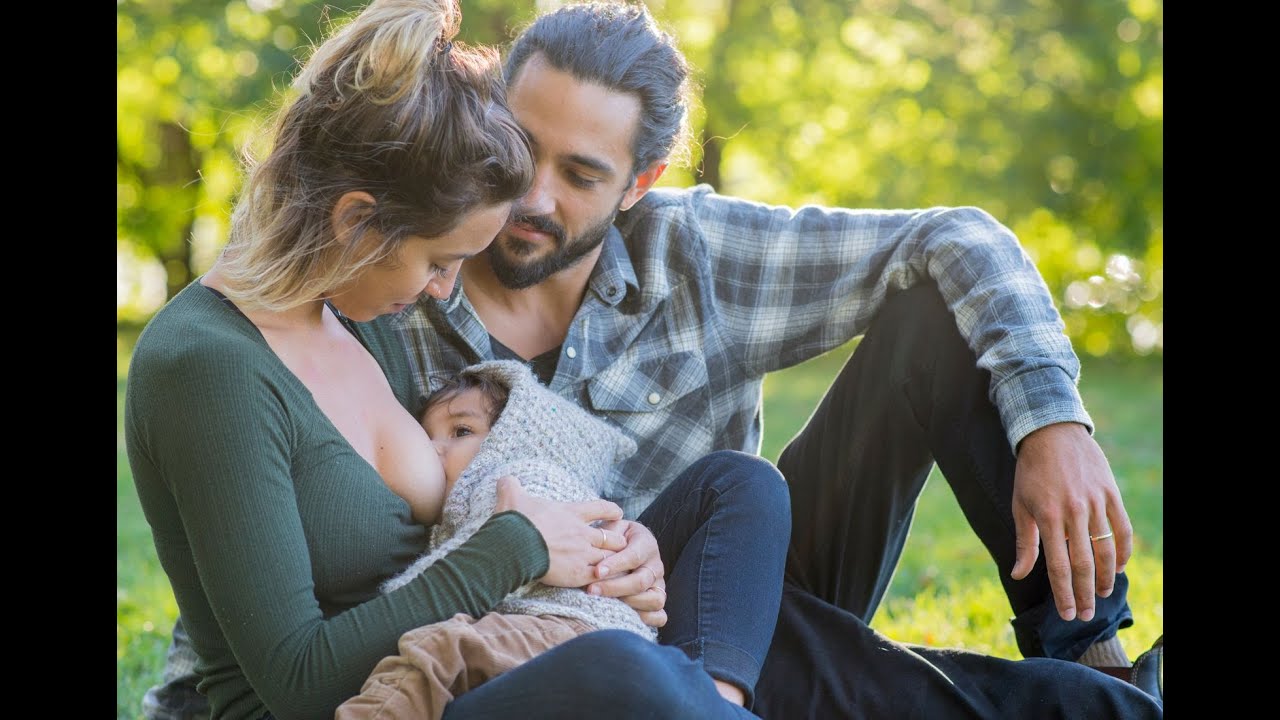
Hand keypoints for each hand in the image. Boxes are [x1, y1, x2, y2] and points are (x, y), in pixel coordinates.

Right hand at [494, 476, 625, 587]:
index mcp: (571, 513)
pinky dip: (603, 578)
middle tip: (618, 544)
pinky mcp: (577, 573)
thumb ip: (510, 486)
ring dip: (611, 561)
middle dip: (616, 541)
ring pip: (609, 558)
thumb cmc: (515, 521)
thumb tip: (503, 478)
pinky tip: (603, 581)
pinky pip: (599, 576)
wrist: (513, 546)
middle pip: (611, 537)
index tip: (618, 513)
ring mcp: (582, 554)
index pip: (600, 508)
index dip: (610, 510)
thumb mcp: (511, 496)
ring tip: (614, 566)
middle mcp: (581, 533)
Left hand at [587, 519, 666, 628]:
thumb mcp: (611, 530)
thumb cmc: (613, 538)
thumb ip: (606, 534)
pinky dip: (645, 619)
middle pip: (641, 581)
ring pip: (654, 600)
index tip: (596, 571)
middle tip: (591, 590)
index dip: (616, 565)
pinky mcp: (657, 601)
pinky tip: (623, 617)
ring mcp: (658, 585)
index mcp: (646, 544)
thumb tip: (594, 542)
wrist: (623, 545)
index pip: (634, 556)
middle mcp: (655, 566)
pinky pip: (659, 616)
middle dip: (615, 588)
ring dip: (629, 604)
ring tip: (605, 604)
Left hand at [1010, 422, 1133, 622]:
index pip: (1059, 567)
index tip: (1068, 614)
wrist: (1052, 434)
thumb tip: (1019, 575)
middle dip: (1085, 594)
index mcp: (1048, 517)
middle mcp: (1075, 512)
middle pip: (1084, 564)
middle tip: (1087, 615)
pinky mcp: (1111, 494)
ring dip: (1105, 577)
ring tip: (1101, 594)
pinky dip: (1123, 551)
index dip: (1064, 594)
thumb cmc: (1031, 473)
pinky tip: (1118, 567)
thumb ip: (1025, 543)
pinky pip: (1123, 529)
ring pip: (1106, 550)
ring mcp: (1096, 503)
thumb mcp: (1020, 506)